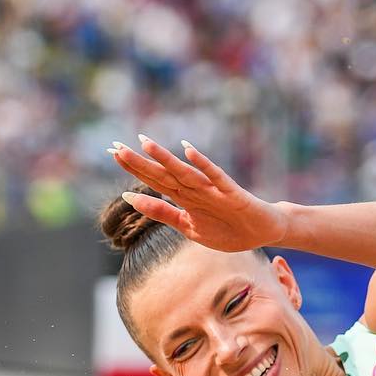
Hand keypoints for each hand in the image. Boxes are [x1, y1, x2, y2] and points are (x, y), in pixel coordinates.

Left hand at [108, 135, 287, 252]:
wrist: (263, 232)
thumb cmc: (227, 229)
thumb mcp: (189, 228)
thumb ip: (162, 213)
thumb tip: (129, 197)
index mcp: (184, 198)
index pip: (154, 180)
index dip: (134, 168)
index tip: (112, 153)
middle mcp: (196, 190)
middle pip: (163, 174)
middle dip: (140, 161)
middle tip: (115, 146)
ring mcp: (214, 190)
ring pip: (185, 173)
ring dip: (165, 159)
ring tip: (145, 143)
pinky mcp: (232, 194)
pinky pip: (216, 177)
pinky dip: (203, 165)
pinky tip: (189, 151)